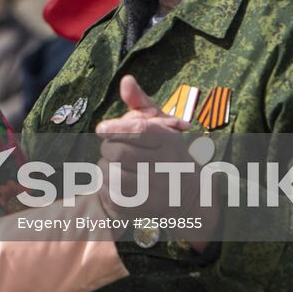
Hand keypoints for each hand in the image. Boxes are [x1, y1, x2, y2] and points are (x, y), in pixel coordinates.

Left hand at [96, 76, 213, 244]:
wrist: (191, 196)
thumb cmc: (168, 153)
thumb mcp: (162, 126)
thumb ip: (141, 103)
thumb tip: (126, 81)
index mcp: (170, 141)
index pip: (139, 130)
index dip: (116, 128)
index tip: (101, 128)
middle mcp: (168, 166)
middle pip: (118, 152)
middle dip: (108, 148)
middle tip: (112, 149)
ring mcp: (158, 191)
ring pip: (112, 174)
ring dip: (105, 168)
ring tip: (114, 166)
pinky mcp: (146, 210)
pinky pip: (111, 196)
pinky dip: (105, 189)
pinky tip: (113, 184)